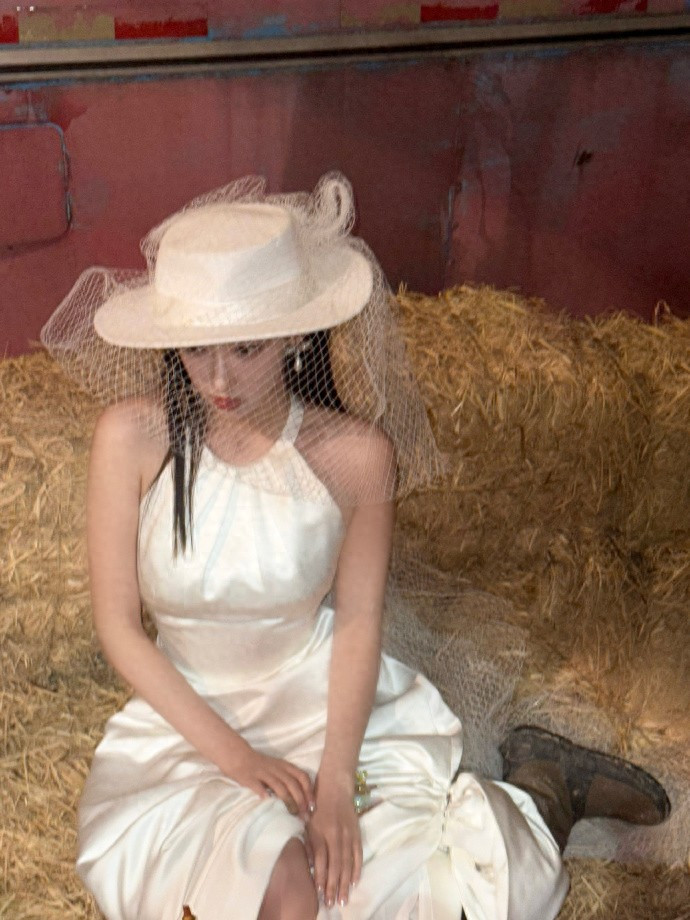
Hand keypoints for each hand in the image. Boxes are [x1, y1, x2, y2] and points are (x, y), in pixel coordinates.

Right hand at [224, 743, 314, 817]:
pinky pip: (257, 785)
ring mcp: (262, 772)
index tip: (312, 805)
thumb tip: (303, 800)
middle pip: (292, 783)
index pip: (301, 776)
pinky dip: (263, 793)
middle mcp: (276, 768)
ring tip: (292, 813)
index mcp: (284, 766)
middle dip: (300, 800)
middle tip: (303, 815)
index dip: (308, 790)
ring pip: (278, 785)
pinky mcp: (249, 777)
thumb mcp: (278, 768)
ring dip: (287, 800)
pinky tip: (268, 802)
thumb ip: (288, 779)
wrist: (239, 756)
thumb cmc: (261, 766)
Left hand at [307, 773, 362, 908]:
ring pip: (347, 863)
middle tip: (332, 903)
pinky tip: (354, 882)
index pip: (320, 859)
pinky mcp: (357, 833)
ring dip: (345, 883)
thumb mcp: (308, 823)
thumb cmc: (317, 806)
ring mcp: (348, 834)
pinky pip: (358, 854)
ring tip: (343, 899)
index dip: (320, 877)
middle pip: (335, 865)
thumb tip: (311, 867)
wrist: (336, 787)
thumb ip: (310, 844)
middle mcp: (334, 834)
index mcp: (319, 832)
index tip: (319, 893)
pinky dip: (357, 869)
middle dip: (333, 886)